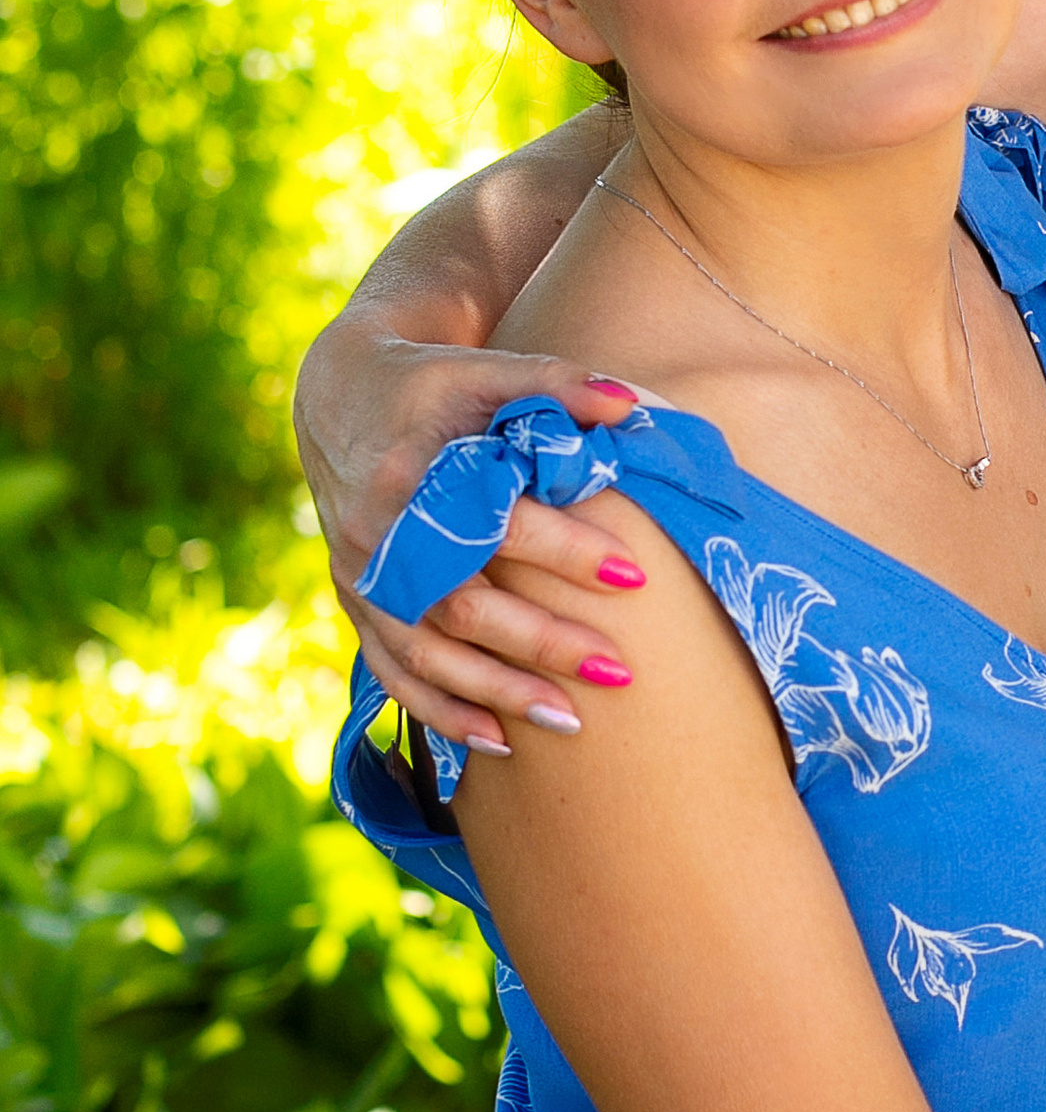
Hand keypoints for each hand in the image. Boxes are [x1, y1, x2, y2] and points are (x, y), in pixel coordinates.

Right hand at [297, 323, 645, 754]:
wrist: (341, 398)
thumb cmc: (435, 386)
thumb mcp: (488, 371)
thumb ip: (560, 385)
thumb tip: (637, 407)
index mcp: (410, 472)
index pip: (494, 523)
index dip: (564, 551)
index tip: (635, 576)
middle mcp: (374, 534)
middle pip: (459, 604)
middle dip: (541, 642)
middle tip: (618, 669)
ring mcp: (358, 578)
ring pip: (425, 653)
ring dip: (497, 692)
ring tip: (572, 721)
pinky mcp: (355, 605)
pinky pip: (393, 672)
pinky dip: (442, 711)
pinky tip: (498, 740)